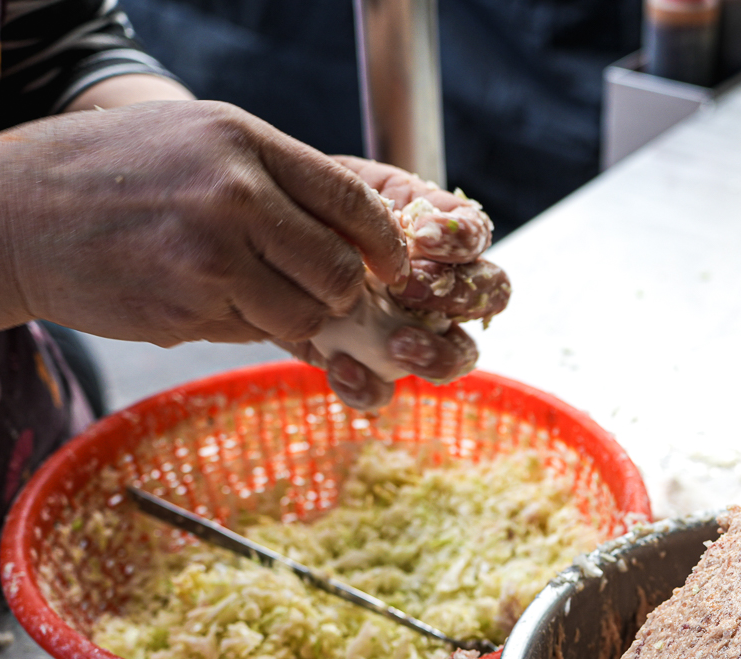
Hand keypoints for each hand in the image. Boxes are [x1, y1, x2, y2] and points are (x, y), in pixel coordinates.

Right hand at [0, 101, 408, 345]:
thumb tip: (356, 235)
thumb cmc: (112, 173)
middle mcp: (233, 198)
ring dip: (295, 317)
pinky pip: (249, 334)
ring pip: (301, 316)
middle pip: (337, 272)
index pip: (353, 204)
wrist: (11, 216)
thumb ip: (275, 178)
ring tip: (256, 293)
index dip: (385, 245)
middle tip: (325, 292)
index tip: (390, 265)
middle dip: (341, 292)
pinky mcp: (183, 313)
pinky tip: (201, 297)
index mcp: (244, 144)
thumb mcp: (197, 138)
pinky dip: (242, 325)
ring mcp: (208, 261)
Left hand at [294, 156, 508, 410]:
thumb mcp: (335, 186)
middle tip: (411, 290)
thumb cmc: (303, 204)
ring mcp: (414, 331)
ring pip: (459, 354)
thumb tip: (417, 228)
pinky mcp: (370, 368)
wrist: (252, 247)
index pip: (478, 236)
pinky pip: (388, 390)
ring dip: (438, 353)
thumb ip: (376, 201)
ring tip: (399, 345)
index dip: (461, 240)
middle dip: (457, 295)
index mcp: (437, 233)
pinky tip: (341, 367)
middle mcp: (439, 284)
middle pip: (488, 296)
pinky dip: (370, 386)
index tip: (421, 239)